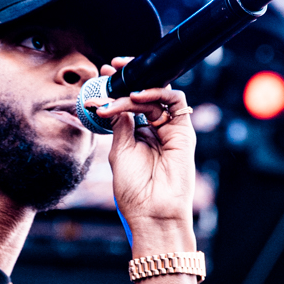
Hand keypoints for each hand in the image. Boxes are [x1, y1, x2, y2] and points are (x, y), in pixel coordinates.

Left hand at [96, 57, 199, 246]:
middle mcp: (155, 130)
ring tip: (118, 92)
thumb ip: (119, 125)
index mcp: (137, 135)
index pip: (129, 104)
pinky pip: (176, 102)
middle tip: (108, 71)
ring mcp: (169, 130)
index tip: (100, 76)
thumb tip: (114, 102)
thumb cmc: (134, 189)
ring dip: (136, 89)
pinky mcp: (183, 132)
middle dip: (127, 79)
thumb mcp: (119, 151)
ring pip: (156, 96)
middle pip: (143, 95)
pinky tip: (137, 97)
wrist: (152, 212)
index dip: (116, 88)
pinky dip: (157, 93)